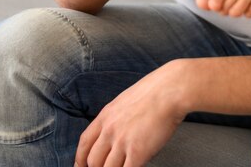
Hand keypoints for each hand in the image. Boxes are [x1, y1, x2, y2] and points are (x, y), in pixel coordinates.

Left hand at [74, 62, 188, 166]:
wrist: (170, 90)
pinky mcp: (137, 152)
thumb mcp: (125, 101)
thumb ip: (116, 118)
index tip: (82, 166)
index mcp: (105, 116)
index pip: (84, 144)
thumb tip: (116, 132)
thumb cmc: (155, 92)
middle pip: (93, 161)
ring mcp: (122, 142)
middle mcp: (109, 130)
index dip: (80, 159)